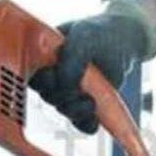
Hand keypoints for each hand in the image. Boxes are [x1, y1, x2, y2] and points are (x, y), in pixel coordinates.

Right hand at [29, 0, 155, 133]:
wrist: (123, 39)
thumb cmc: (99, 32)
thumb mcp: (84, 37)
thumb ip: (72, 56)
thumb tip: (63, 82)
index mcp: (43, 56)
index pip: (32, 75)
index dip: (41, 81)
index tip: (55, 75)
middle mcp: (54, 75)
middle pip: (47, 95)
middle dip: (61, 96)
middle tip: (78, 89)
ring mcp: (70, 90)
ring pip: (62, 109)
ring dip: (75, 109)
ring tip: (90, 101)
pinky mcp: (86, 103)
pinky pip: (81, 122)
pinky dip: (86, 122)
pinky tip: (94, 116)